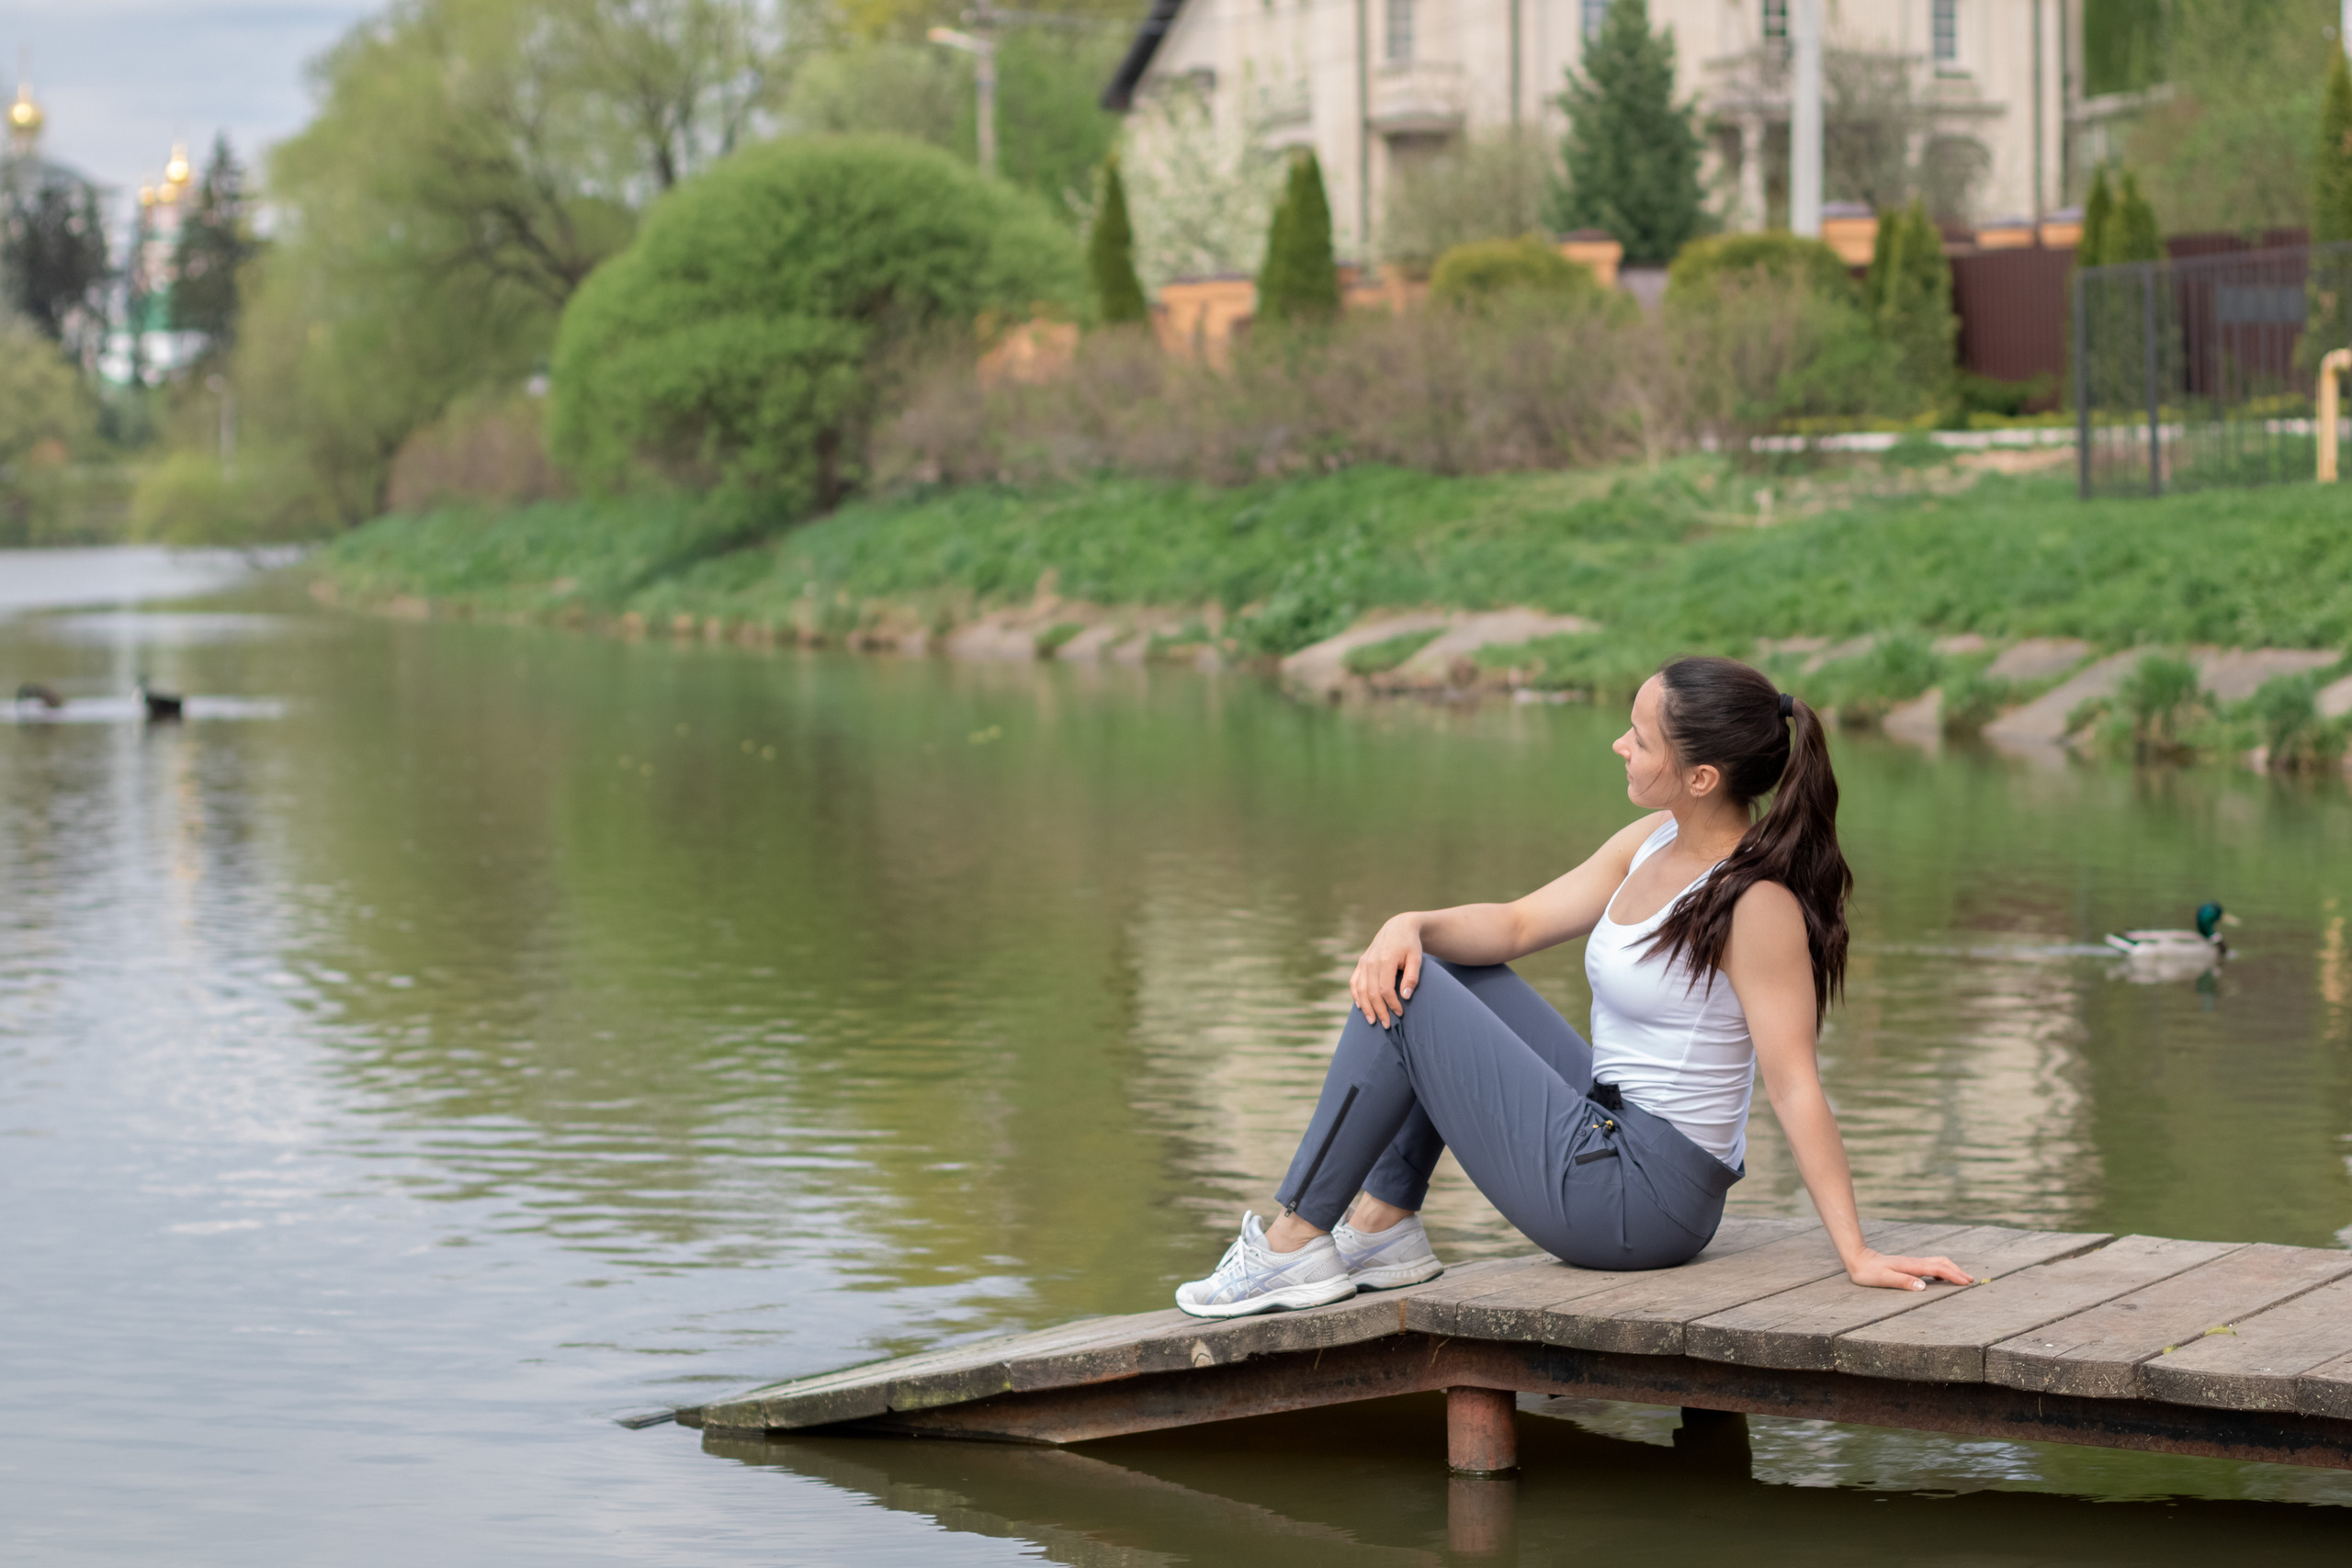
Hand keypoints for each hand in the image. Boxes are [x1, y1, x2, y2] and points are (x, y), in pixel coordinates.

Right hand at [1350, 915, 1424, 1026]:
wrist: (1398, 927)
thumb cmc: (1410, 945)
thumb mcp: (1416, 958)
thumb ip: (1412, 978)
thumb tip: (1405, 997)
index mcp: (1385, 960)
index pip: (1385, 989)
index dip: (1391, 1004)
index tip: (1400, 1013)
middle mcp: (1371, 961)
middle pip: (1371, 992)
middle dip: (1379, 1011)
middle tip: (1387, 1025)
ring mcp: (1363, 962)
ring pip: (1360, 990)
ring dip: (1366, 1007)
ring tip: (1372, 1021)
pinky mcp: (1361, 963)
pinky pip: (1354, 982)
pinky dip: (1356, 995)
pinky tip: (1361, 1007)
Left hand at [1844, 1249, 1974, 1291]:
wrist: (1858, 1259)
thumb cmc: (1869, 1272)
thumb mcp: (1884, 1279)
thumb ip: (1903, 1282)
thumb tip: (1924, 1287)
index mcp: (1912, 1266)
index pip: (1938, 1269)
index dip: (1954, 1276)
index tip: (1967, 1282)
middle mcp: (1914, 1262)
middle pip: (1941, 1263)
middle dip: (1957, 1271)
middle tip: (1971, 1281)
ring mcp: (1912, 1262)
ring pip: (1937, 1262)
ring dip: (1951, 1269)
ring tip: (1961, 1279)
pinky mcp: (1908, 1265)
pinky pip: (1930, 1266)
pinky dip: (1941, 1270)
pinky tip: (1940, 1279)